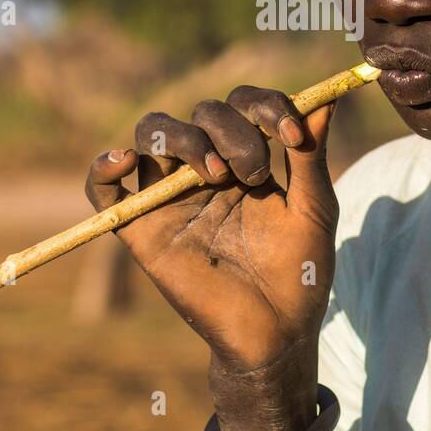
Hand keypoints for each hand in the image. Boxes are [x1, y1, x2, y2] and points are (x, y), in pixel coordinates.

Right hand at [84, 85, 338, 374]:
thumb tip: (327, 98)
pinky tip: (123, 160)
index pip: (242, 105)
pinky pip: (103, 191)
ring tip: (213, 173)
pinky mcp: (142, 230)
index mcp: (247, 158)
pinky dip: (102, 168)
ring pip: (152, 133)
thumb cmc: (301, 273)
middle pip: (201, 114)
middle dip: (232, 132)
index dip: (264, 105)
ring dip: (183, 138)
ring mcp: (171, 196)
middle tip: (252, 174)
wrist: (278, 333)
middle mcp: (206, 169)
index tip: (292, 134)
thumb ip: (311, 154)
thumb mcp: (313, 208)